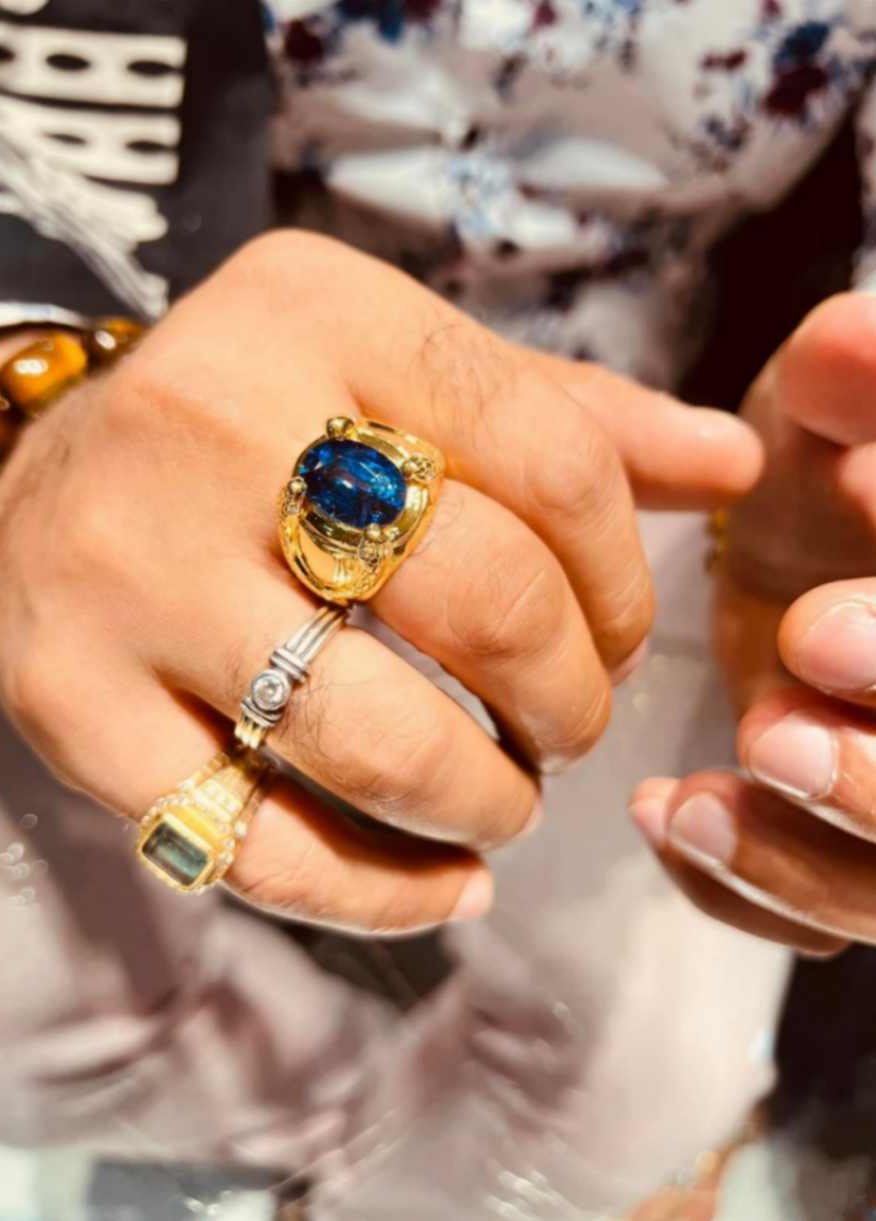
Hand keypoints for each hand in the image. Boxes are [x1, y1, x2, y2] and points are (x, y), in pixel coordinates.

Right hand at [0, 231, 758, 933]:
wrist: (46, 476)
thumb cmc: (257, 427)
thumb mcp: (401, 377)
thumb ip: (570, 418)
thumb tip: (731, 465)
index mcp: (322, 314)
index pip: (558, 457)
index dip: (624, 582)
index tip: (614, 640)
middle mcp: (214, 422)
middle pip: (485, 599)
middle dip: (568, 699)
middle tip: (565, 727)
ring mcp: (131, 570)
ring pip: (376, 738)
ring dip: (482, 802)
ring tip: (501, 802)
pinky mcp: (70, 701)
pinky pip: (255, 845)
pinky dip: (377, 896)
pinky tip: (437, 888)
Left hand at [632, 291, 875, 955]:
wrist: (808, 549)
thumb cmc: (838, 467)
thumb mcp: (846, 410)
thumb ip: (858, 384)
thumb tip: (846, 334)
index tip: (828, 597)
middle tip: (777, 719)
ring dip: (803, 856)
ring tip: (698, 803)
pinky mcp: (848, 852)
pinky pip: (819, 917)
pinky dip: (749, 886)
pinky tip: (674, 820)